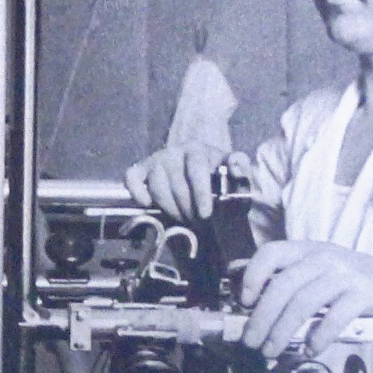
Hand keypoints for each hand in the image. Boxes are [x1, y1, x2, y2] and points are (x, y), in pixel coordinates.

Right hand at [125, 146, 250, 220]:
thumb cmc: (216, 173)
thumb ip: (241, 168)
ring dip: (169, 208)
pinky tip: (149, 205)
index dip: (201, 193)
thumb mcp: (233, 170)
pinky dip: (137, 193)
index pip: (196, 169)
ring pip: (157, 187)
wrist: (195, 162)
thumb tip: (236, 166)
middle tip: (197, 222)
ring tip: (182, 218)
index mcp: (197, 149)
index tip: (205, 214)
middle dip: (187, 208)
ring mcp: (155, 159)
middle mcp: (173, 151)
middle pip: (176, 184)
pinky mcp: (141, 168)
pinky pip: (131, 178)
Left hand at [239, 240, 372, 358]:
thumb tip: (252, 307)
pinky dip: (319, 336)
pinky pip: (335, 316)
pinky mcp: (366, 292)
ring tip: (271, 350)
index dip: (253, 275)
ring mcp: (346, 273)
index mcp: (308, 250)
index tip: (243, 301)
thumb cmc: (356, 288)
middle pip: (283, 284)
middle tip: (250, 341)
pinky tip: (311, 349)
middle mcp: (325, 257)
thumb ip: (293, 284)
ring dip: (282, 330)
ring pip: (303, 302)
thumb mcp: (321, 276)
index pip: (271, 252)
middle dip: (261, 316)